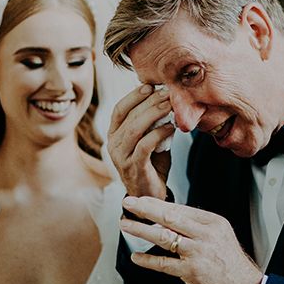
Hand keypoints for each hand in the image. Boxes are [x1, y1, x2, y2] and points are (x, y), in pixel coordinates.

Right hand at [108, 84, 173, 199]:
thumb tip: (164, 99)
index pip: (119, 109)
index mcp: (114, 134)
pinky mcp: (133, 167)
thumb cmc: (151, 164)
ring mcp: (121, 156)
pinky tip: (171, 127)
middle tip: (167, 93)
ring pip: (135, 128)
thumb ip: (152, 123)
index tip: (150, 86)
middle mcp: (113, 144)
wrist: (150, 196)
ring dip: (154, 114)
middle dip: (150, 102)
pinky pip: (145, 145)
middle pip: (129, 116)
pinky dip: (159, 133)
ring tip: (170, 106)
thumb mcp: (149, 139)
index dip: (134, 96)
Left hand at [120, 196, 262, 283]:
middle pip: (169, 217)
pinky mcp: (191, 272)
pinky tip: (136, 257)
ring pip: (163, 237)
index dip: (157, 203)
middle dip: (145, 208)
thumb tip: (166, 221)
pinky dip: (147, 260)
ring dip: (141, 230)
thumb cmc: (231, 264)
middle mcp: (205, 235)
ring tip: (126, 225)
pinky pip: (163, 263)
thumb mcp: (219, 236)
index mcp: (212, 223)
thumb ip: (196, 228)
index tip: (142, 200)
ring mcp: (197, 253)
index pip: (180, 208)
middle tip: (128, 203)